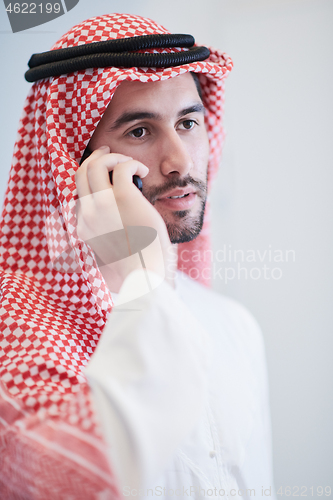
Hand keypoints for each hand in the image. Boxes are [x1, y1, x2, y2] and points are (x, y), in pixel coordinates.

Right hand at [75, 146, 175, 291]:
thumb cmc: (133, 269)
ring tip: (128, 163)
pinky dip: (132, 163)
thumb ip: (105, 240)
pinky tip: (143, 171)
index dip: (90, 181)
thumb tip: (115, 231)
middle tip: (108, 153)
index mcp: (84, 227)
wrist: (142, 276)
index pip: (78, 193)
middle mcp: (88, 213)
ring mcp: (103, 204)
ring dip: (112, 157)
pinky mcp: (123, 197)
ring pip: (95, 164)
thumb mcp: (109, 256)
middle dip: (94, 158)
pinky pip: (123, 167)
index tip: (104, 176)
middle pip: (80, 173)